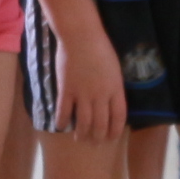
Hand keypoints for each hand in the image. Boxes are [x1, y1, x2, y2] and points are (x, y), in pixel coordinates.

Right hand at [50, 13, 126, 143]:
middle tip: (94, 142)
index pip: (118, 117)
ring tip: (79, 138)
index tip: (111, 138)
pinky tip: (60, 126)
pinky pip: (64, 111)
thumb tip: (112, 101)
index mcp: (115, 89)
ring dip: (81, 134)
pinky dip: (62, 121)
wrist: (81, 36)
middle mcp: (101, 96)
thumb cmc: (101, 47)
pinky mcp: (66, 90)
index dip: (115, 131)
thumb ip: (114, 86)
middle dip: (98, 136)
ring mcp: (83, 94)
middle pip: (100, 124)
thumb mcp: (115, 69)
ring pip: (83, 122)